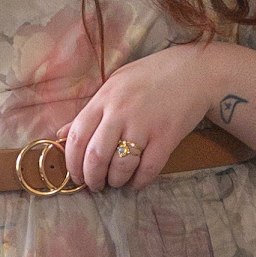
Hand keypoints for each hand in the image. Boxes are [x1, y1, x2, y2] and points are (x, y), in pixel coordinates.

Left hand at [60, 45, 210, 192]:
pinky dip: (139, 181)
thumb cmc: (151, 76)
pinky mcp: (167, 137)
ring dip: (115, 181)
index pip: (77, 136)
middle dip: (91, 178)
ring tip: (116, 182)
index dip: (71, 162)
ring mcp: (145, 125)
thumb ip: (89, 110)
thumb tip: (60, 134)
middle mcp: (121, 112)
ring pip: (120, 166)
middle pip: (96, 156)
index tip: (75, 175)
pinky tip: (136, 181)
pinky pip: (148, 169)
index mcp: (104, 98)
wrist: (194, 71)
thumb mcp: (115, 84)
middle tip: (94, 185)